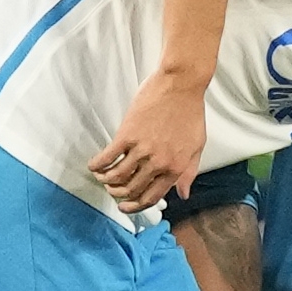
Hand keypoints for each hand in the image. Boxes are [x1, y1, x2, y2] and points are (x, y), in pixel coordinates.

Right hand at [87, 71, 207, 213]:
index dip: (136, 206)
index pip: (152, 197)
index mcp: (175, 168)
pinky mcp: (128, 135)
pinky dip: (98, 165)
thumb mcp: (197, 146)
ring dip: (106, 181)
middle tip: (112, 191)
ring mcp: (142, 149)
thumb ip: (189, 172)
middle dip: (118, 194)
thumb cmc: (191, 112)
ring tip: (102, 178)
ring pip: (117, 176)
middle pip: (131, 189)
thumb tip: (183, 194)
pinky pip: (107, 157)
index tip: (126, 206)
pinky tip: (94, 166)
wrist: (182, 84)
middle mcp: (158, 163)